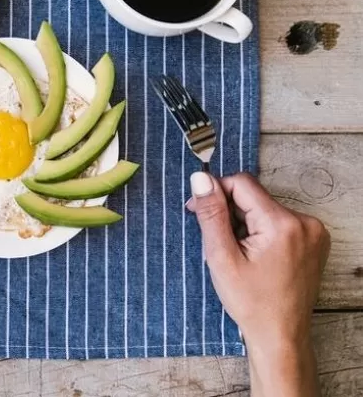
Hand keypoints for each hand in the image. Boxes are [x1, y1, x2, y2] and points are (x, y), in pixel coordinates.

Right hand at [187, 172, 329, 396]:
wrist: (280, 335)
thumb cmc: (251, 302)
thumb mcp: (221, 257)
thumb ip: (211, 214)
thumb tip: (201, 179)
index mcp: (282, 224)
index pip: (242, 183)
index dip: (215, 194)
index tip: (199, 213)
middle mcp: (305, 221)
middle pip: (253, 196)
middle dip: (230, 213)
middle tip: (218, 243)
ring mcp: (313, 231)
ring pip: (264, 208)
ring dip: (244, 223)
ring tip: (237, 253)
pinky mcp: (313, 239)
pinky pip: (278, 220)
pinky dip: (260, 231)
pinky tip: (254, 255)